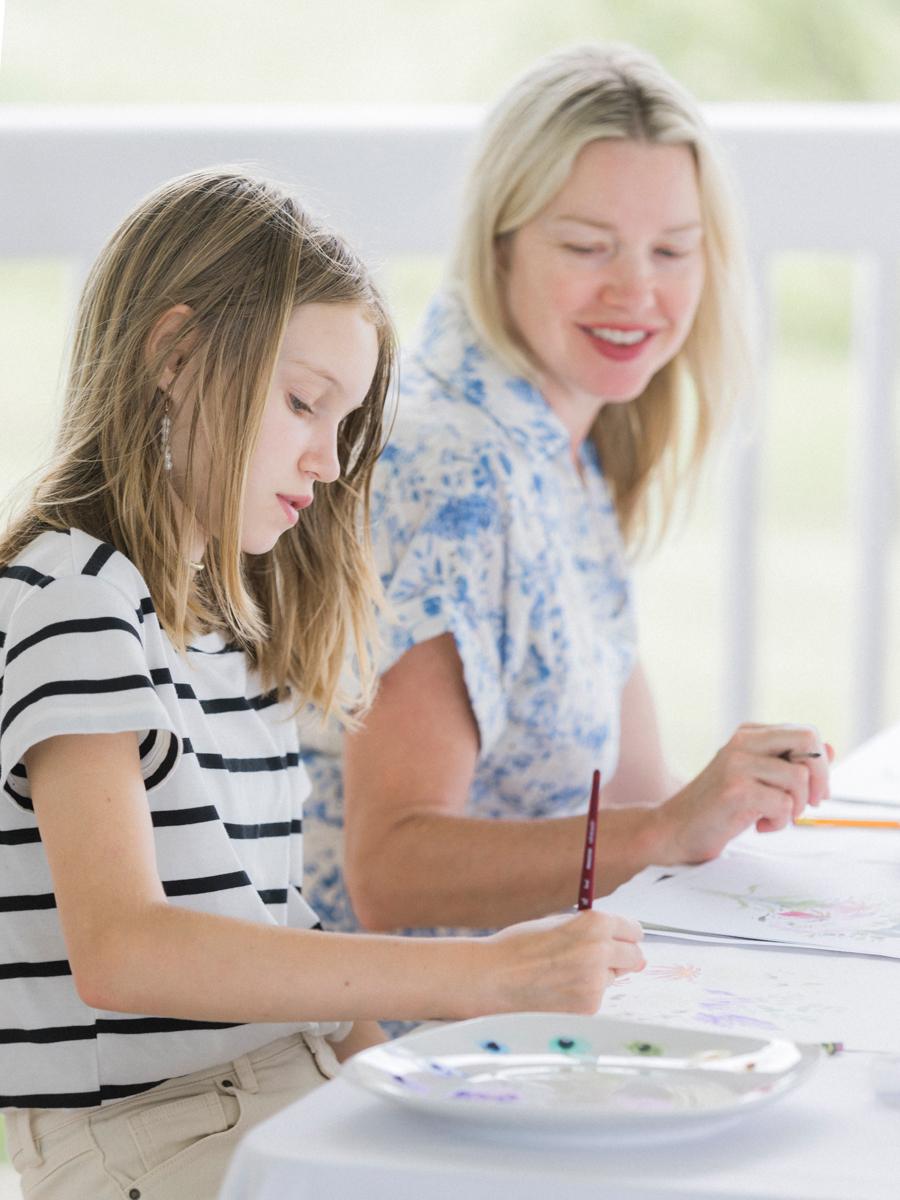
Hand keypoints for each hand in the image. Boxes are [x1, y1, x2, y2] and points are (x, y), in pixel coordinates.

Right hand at [469, 910, 644, 1016]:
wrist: (492, 978)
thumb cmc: (519, 947)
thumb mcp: (557, 923)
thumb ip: (591, 929)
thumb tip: (628, 943)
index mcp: (594, 924)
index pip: (633, 929)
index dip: (624, 934)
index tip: (620, 938)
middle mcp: (600, 951)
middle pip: (634, 956)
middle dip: (621, 956)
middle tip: (596, 958)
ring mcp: (595, 982)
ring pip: (613, 977)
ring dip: (599, 975)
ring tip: (564, 973)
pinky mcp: (588, 1007)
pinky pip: (596, 997)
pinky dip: (583, 994)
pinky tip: (558, 989)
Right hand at [652, 722, 831, 864]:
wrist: (676, 829)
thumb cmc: (720, 807)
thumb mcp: (760, 780)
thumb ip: (790, 763)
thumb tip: (829, 749)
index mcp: (749, 734)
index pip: (806, 732)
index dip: (820, 764)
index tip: (814, 792)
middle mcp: (742, 741)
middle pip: (807, 740)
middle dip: (820, 778)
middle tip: (810, 804)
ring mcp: (736, 763)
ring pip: (799, 778)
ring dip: (796, 807)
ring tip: (774, 817)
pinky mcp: (735, 790)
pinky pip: (784, 805)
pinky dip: (779, 823)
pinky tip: (759, 826)